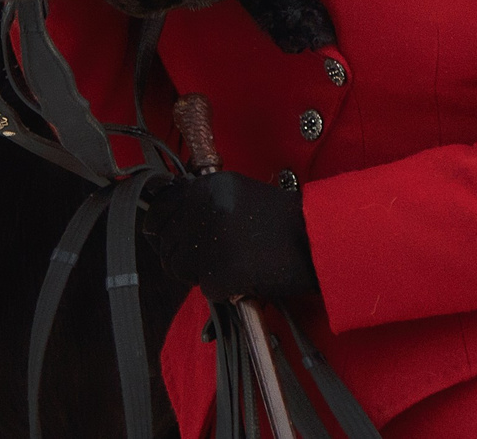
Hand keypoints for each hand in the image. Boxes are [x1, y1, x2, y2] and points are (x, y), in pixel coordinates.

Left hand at [141, 172, 318, 301]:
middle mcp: (205, 210)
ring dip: (198, 273)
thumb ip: (204, 200)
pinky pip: (206, 289)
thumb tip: (166, 217)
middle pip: (167, 242)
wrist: (316, 241)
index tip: (164, 234)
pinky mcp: (222, 272)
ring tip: (227, 267)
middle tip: (206, 259)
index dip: (160, 225)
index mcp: (208, 187)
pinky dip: (222, 289)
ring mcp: (212, 242)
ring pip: (180, 268)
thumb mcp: (238, 193)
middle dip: (182, 254)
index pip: (161, 208)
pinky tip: (242, 278)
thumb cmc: (280, 220)